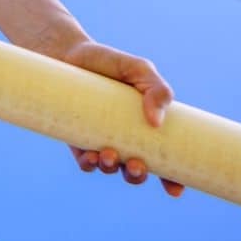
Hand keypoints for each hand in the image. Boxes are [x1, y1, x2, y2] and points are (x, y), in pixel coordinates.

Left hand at [55, 39, 184, 197]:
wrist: (66, 52)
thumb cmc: (108, 62)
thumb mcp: (138, 69)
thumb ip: (157, 88)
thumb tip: (156, 122)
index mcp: (145, 125)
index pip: (164, 158)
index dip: (171, 178)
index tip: (174, 188)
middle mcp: (124, 137)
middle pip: (136, 169)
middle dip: (137, 175)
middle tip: (136, 166)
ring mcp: (99, 138)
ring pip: (110, 167)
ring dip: (112, 168)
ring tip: (109, 155)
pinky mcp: (76, 137)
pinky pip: (84, 161)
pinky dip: (88, 164)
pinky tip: (90, 156)